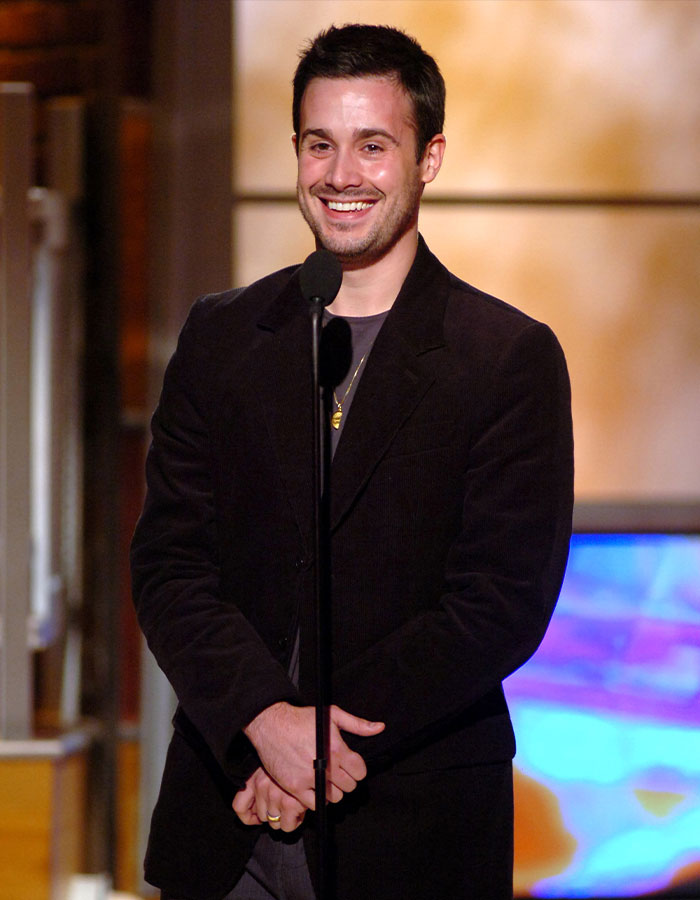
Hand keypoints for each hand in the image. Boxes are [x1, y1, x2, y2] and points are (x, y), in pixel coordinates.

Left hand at [232, 767, 306, 831]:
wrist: (312, 756)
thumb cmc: (292, 760)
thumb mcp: (271, 767)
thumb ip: (262, 785)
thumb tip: (257, 810)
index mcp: (254, 778)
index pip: (239, 807)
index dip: (248, 817)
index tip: (257, 819)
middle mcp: (262, 787)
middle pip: (262, 817)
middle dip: (275, 814)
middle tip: (286, 803)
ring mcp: (275, 796)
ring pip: (275, 823)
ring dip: (285, 817)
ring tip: (294, 804)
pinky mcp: (289, 804)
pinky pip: (287, 826)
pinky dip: (294, 821)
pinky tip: (300, 809)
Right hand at [243, 702, 384, 809]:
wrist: (270, 724)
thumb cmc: (301, 718)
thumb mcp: (332, 714)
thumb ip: (357, 724)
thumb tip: (379, 728)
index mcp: (336, 748)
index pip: (360, 772)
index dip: (357, 769)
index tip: (349, 765)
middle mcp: (325, 765)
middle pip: (349, 787)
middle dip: (346, 779)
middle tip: (337, 771)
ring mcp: (309, 778)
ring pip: (335, 798)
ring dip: (333, 790)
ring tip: (325, 778)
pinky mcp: (294, 787)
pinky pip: (315, 804)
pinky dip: (317, 798)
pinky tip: (313, 786)